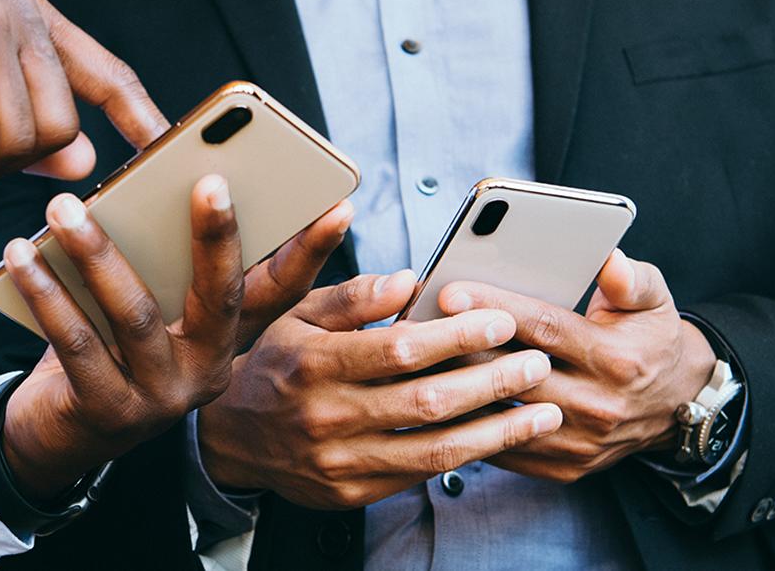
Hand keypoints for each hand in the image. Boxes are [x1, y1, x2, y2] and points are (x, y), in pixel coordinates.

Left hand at [0, 177, 350, 500]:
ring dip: (97, 255)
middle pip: (221, 298)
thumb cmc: (110, 344)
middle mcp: (208, 369)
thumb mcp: (150, 302)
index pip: (279, 290)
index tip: (338, 206)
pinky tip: (22, 256)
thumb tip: (151, 191)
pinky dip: (48, 295)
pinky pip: (79, 345)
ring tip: (63, 208)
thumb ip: (163, 262)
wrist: (60, 429)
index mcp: (226, 336)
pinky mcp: (111, 413)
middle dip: (219, 237)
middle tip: (209, 181)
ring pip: (136, 316)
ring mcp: (163, 398)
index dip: (310, 251)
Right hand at [199, 273, 563, 509]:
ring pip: (433, 450)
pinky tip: (499, 439)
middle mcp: (326, 415)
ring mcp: (338, 461)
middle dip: (492, 382)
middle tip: (537, 363)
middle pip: (426, 402)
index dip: (456, 336)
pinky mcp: (350, 492)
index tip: (500, 321)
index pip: (399, 349)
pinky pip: (418, 477)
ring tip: (543, 413)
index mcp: (314, 362)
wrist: (230, 434)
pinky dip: (464, 457)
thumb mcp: (297, 314)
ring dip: (497, 432)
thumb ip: (353, 296)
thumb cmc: (275, 360)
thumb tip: (409, 280)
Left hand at [439, 249, 716, 482]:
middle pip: (514, 374)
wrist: (676, 405)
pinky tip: (438, 399)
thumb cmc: (649, 339)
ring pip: (502, 415)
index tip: (449, 291)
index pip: (544, 329)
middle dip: (461, 348)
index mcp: (615, 359)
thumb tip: (609, 259)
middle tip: (414, 325)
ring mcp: (580, 442)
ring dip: (457, 390)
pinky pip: (505, 450)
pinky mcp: (565, 467)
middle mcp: (598, 405)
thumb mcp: (654, 301)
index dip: (495, 308)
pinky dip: (469, 425)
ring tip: (415, 362)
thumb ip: (631, 280)